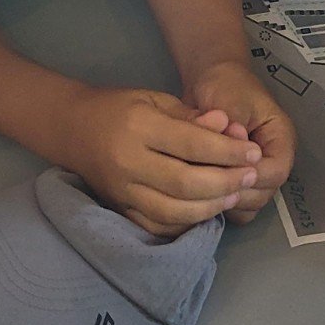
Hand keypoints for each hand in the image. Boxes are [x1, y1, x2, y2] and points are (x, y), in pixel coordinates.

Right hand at [62, 89, 262, 235]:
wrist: (71, 128)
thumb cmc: (118, 108)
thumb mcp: (154, 99)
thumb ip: (191, 116)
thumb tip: (227, 126)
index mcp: (139, 127)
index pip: (192, 144)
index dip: (228, 151)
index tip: (253, 153)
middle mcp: (128, 162)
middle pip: (186, 183)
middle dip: (225, 182)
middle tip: (249, 176)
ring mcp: (122, 191)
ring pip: (173, 210)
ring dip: (210, 207)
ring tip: (233, 195)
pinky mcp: (119, 208)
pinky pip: (157, 225)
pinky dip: (185, 223)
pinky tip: (205, 211)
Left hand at [185, 61, 295, 222]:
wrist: (211, 80)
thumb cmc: (226, 86)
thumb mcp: (231, 100)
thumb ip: (233, 127)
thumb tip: (232, 150)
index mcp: (281, 140)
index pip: (276, 172)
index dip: (251, 177)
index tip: (224, 169)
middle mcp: (272, 162)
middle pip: (264, 194)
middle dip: (235, 191)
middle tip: (204, 180)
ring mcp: (255, 173)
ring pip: (248, 205)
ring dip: (225, 200)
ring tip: (199, 183)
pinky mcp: (237, 180)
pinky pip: (232, 204)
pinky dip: (218, 202)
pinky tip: (198, 188)